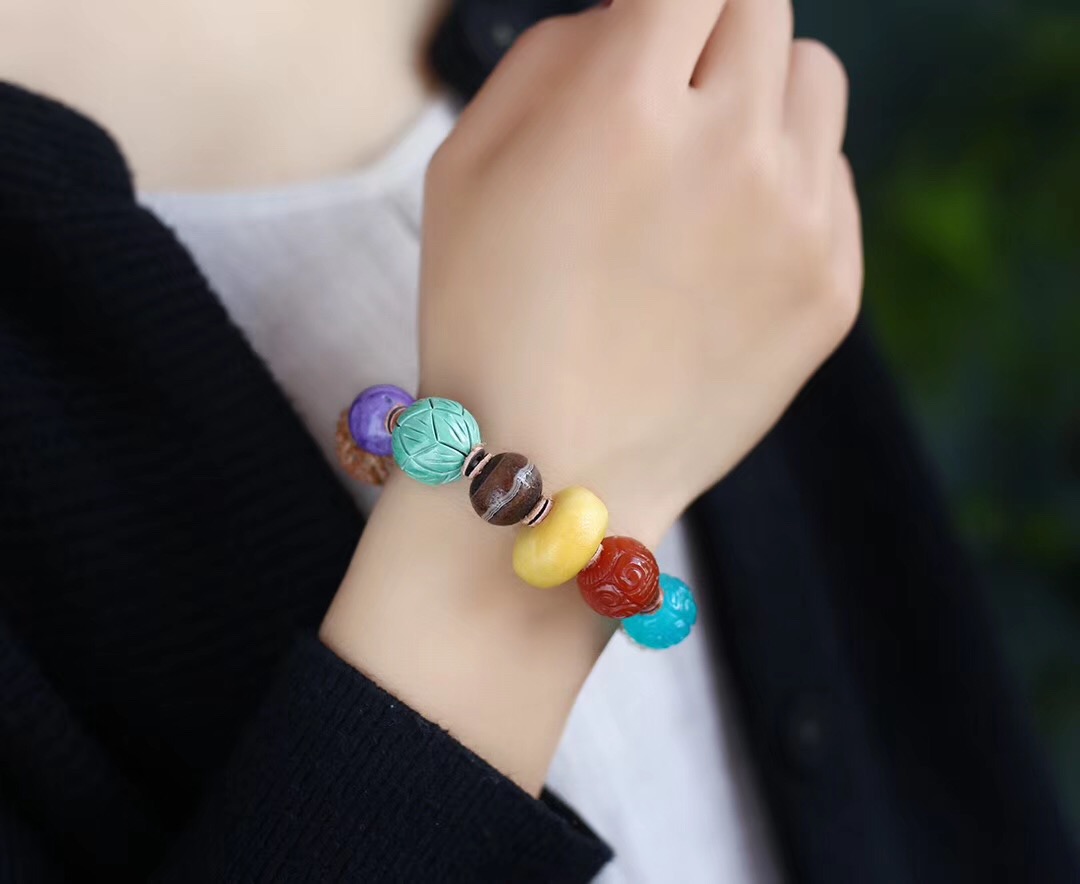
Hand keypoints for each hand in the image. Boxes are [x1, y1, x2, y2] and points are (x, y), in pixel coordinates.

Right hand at [324, 0, 860, 792]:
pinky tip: (724, 244)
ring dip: (760, 91)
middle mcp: (728, 147)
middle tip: (664, 94)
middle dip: (707, 32)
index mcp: (624, 106)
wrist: (553, 472)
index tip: (650, 23)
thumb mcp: (463, 165)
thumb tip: (628, 15)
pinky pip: (833, 176)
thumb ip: (552, 53)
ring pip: (816, 79)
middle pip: (760, 6)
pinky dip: (786, 180)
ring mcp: (795, 221)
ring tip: (703, 163)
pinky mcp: (833, 287)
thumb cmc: (485, 318)